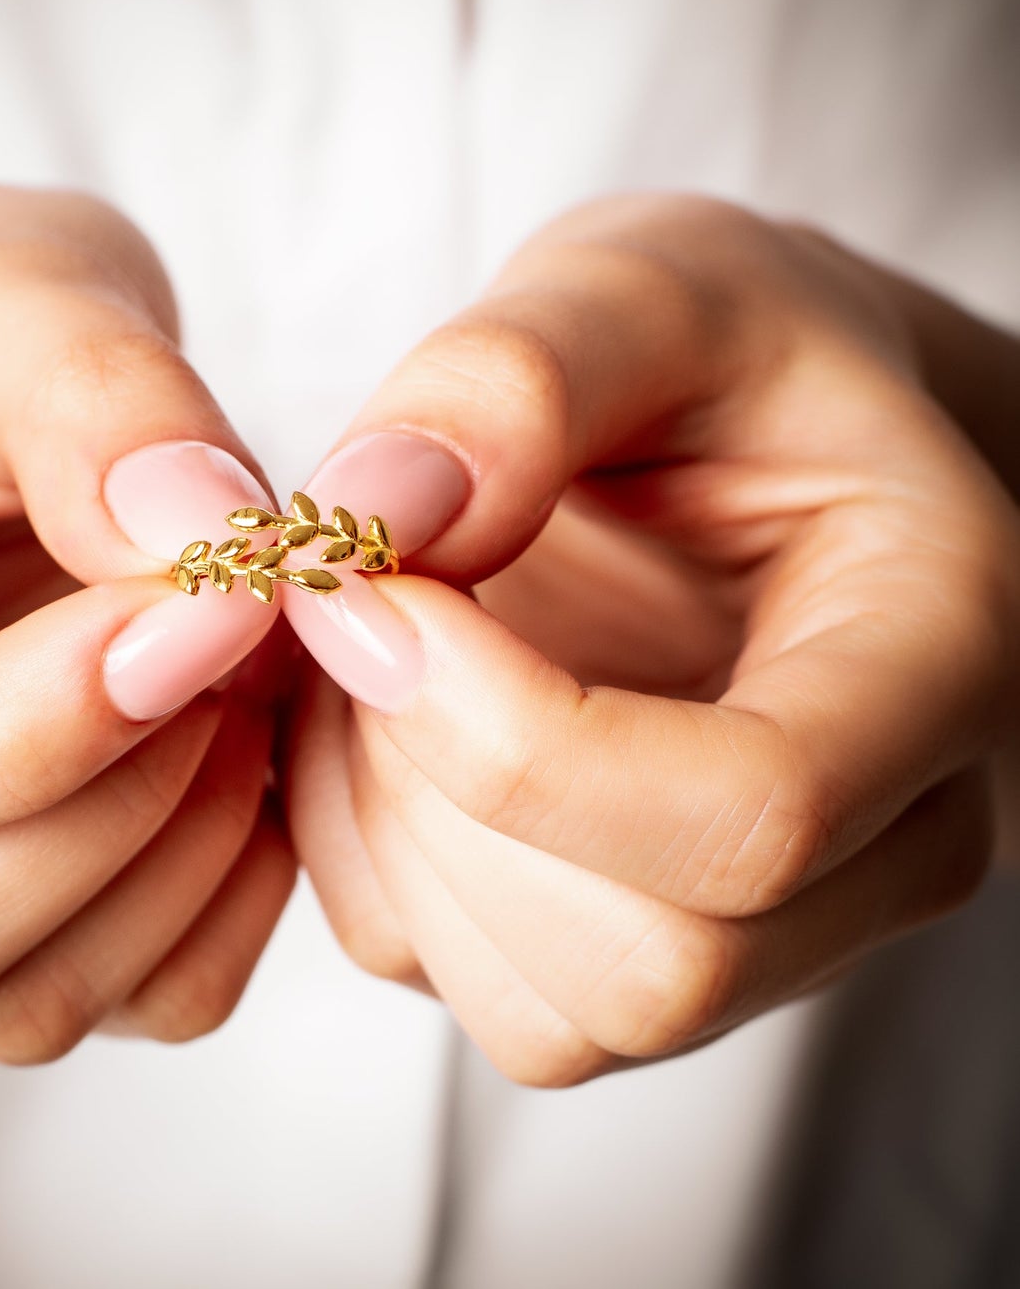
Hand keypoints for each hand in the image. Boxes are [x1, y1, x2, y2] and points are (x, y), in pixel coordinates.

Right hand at [0, 186, 295, 1059]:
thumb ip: (87, 392)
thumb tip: (208, 540)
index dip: (20, 726)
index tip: (198, 612)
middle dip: (113, 802)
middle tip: (232, 641)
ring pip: (20, 998)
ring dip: (183, 857)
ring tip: (247, 687)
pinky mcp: (19, 910)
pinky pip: (131, 996)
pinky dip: (228, 902)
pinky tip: (255, 758)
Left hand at [284, 194, 1019, 1084]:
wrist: (740, 440)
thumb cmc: (723, 363)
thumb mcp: (649, 284)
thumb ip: (526, 370)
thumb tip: (376, 510)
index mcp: (933, 659)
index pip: (757, 816)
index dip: (516, 738)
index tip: (372, 590)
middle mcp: (878, 836)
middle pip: (654, 965)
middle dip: (442, 792)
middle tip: (367, 605)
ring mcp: (761, 919)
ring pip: (548, 1011)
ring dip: (392, 826)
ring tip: (383, 646)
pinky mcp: (629, 944)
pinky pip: (456, 980)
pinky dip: (364, 855)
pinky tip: (377, 718)